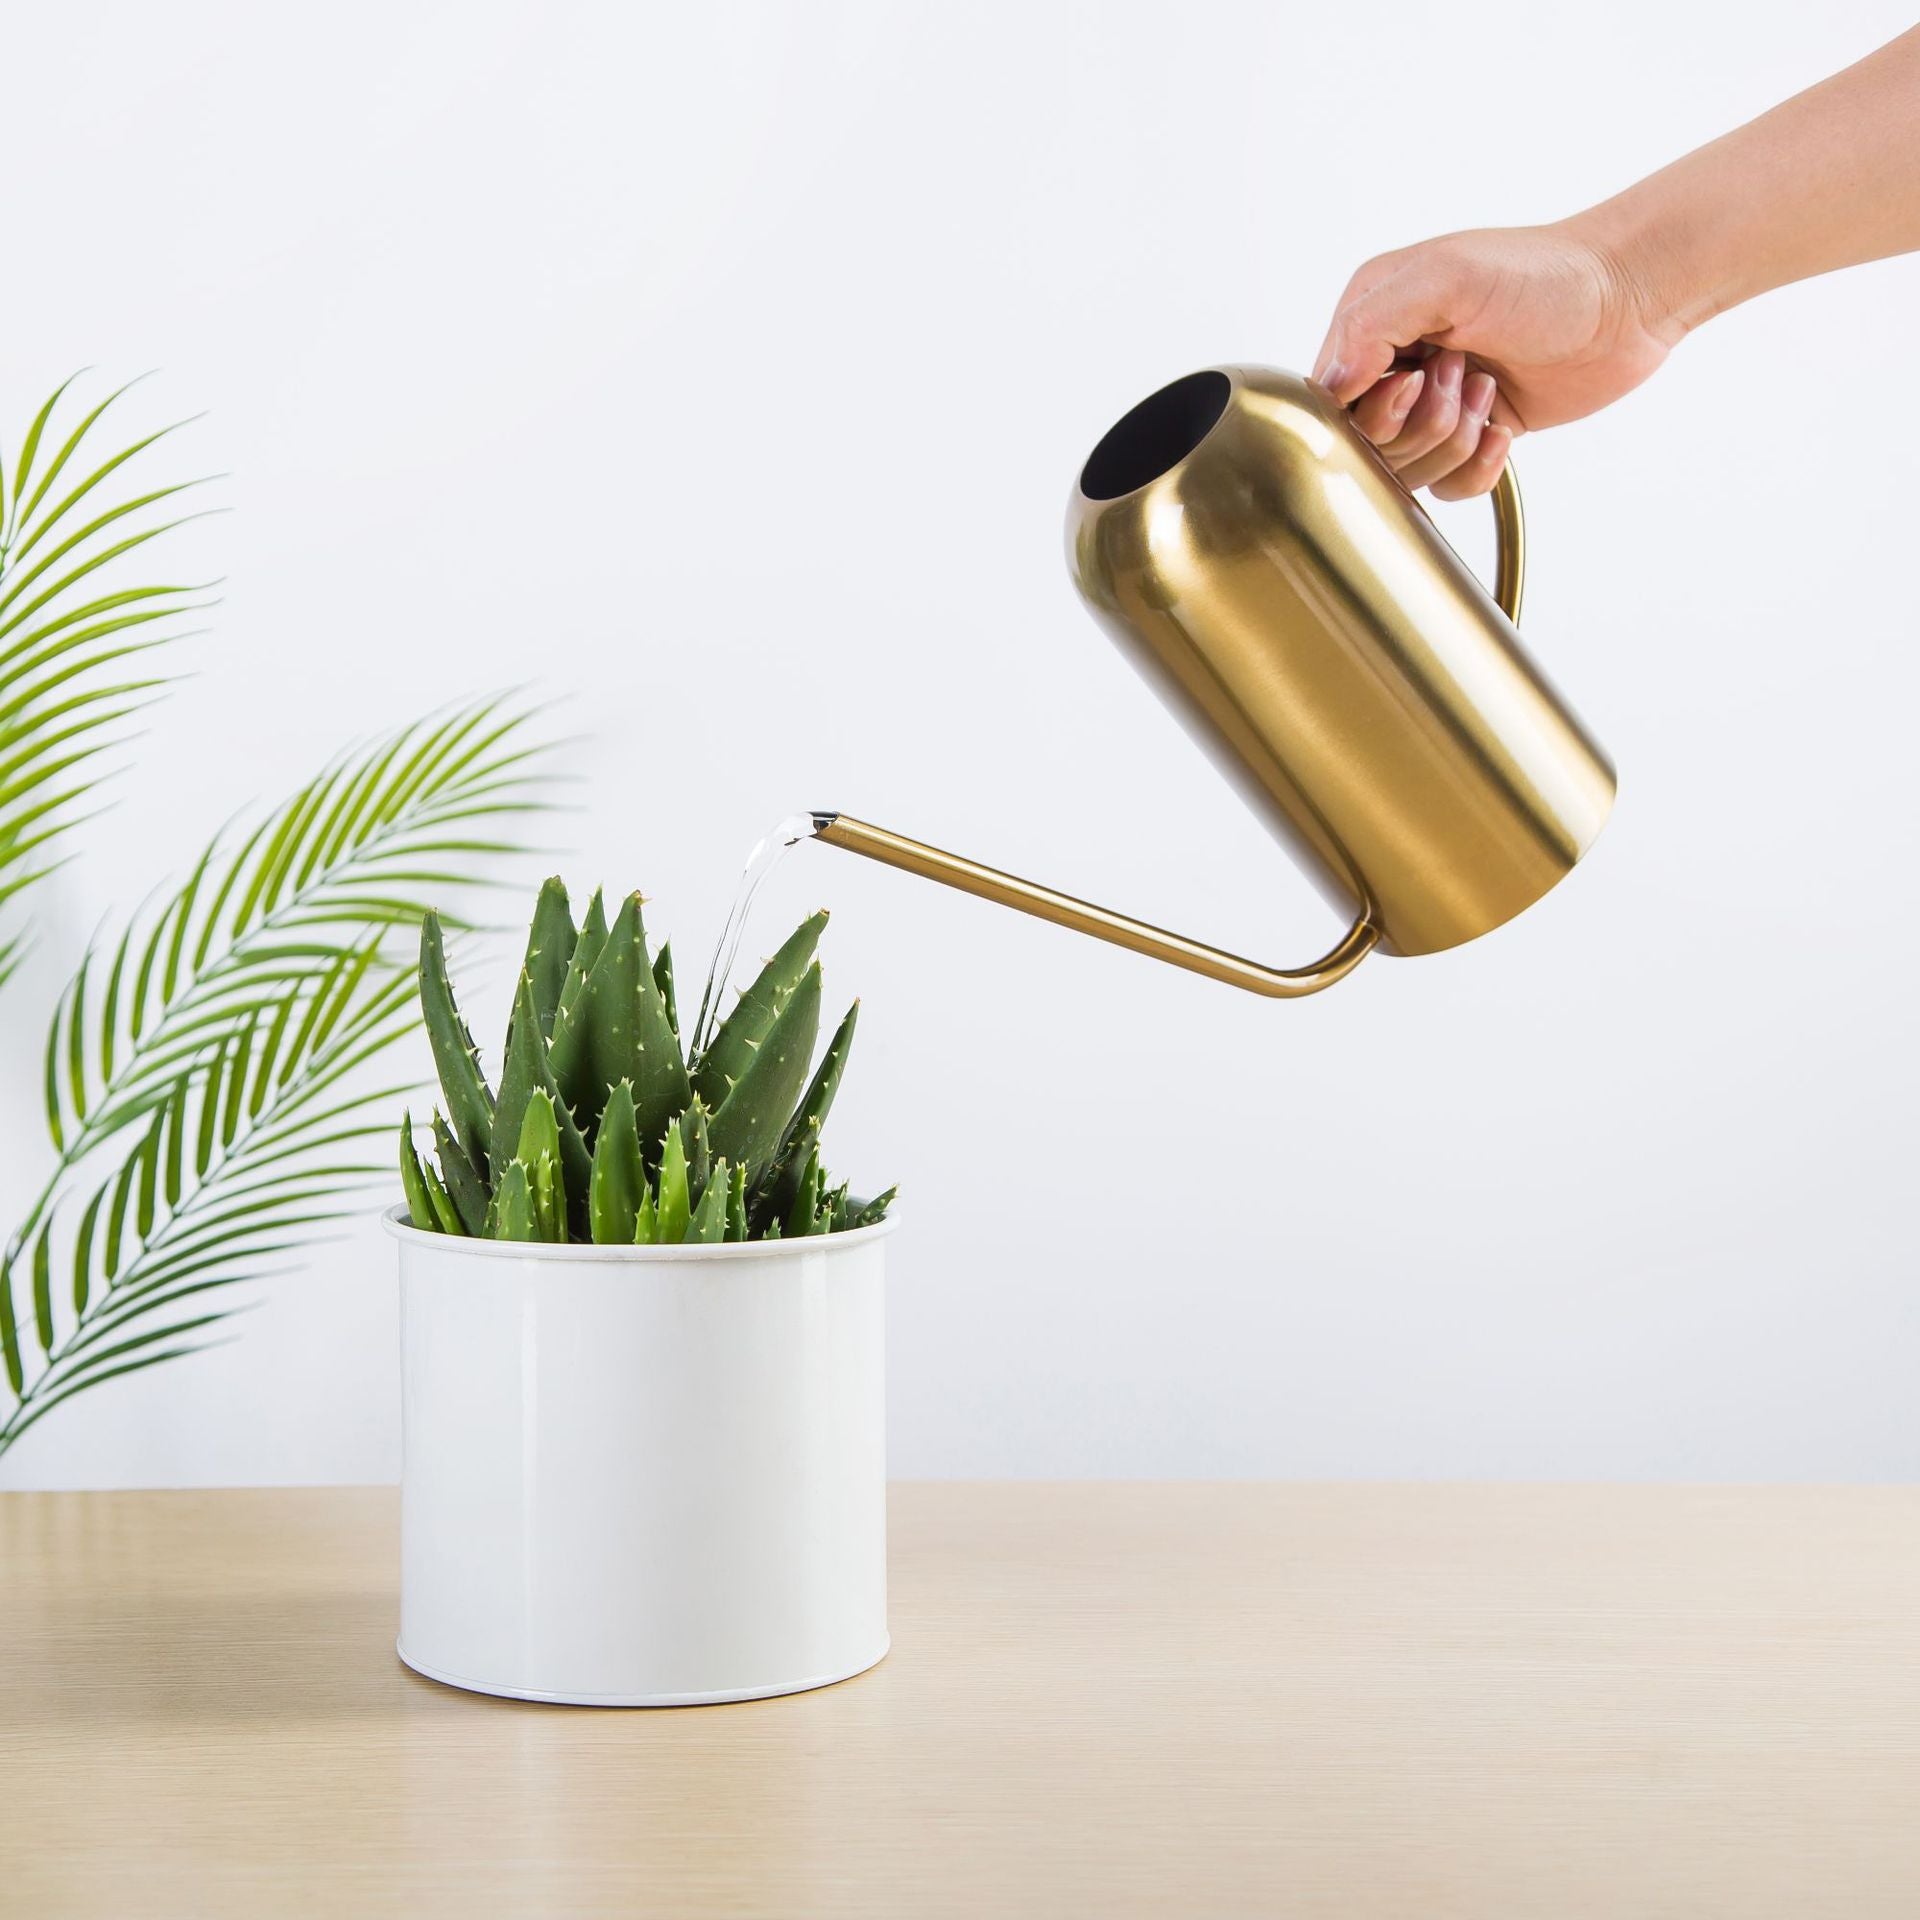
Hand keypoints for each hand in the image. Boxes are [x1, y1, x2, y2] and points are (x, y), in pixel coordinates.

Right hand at [1313, 221, 1678, 497]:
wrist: (1629, 296)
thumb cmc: (1545, 274)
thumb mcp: (1447, 277)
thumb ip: (1371, 324)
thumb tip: (1331, 387)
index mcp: (1373, 315)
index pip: (1329, 399)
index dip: (1366, 411)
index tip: (1413, 382)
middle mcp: (1396, 361)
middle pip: (1367, 444)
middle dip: (1420, 422)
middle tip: (1464, 374)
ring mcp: (1434, 401)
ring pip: (1407, 471)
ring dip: (1452, 440)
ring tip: (1488, 389)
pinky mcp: (1473, 433)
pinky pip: (1449, 488)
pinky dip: (1477, 468)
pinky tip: (1504, 427)